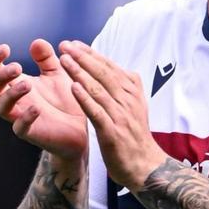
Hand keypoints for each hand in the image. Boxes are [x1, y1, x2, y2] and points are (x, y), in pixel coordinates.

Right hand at [0, 39, 86, 160]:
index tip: (5, 48)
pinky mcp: (31, 133)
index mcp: (16, 83)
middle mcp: (14, 100)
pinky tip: (36, 109)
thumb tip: (36, 42)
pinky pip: (20, 128)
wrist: (82, 124)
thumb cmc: (65, 97)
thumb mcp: (57, 73)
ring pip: (1, 108)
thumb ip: (47, 59)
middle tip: (17, 67)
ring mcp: (20, 117)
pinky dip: (25, 118)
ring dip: (11, 95)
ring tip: (27, 85)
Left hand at [58, 40, 166, 190]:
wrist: (144, 165)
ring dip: (80, 72)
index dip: (91, 54)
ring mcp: (120, 115)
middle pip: (103, 73)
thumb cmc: (135, 134)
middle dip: (83, 57)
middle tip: (65, 45)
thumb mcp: (137, 106)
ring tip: (64, 60)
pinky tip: (73, 88)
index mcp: (132, 91)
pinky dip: (85, 98)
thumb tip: (120, 69)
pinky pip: (97, 111)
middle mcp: (127, 99)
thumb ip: (127, 87)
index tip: (74, 43)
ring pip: (98, 89)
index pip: (109, 66)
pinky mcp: (112, 131)